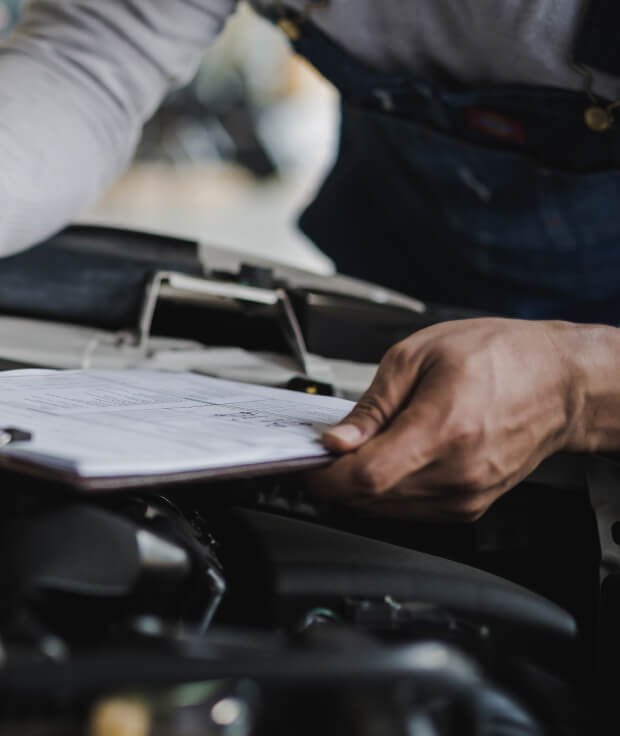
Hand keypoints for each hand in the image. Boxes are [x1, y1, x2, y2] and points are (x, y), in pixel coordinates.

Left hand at [308, 318, 602, 520]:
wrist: (558, 380)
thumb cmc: (499, 356)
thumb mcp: (418, 356)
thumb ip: (371, 405)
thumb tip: (337, 440)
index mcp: (443, 430)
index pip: (366, 477)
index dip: (325, 475)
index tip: (307, 462)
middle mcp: (458, 473)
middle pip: (371, 498)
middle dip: (338, 477)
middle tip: (330, 446)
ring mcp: (467, 495)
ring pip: (387, 510)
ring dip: (362, 486)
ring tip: (363, 446)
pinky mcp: (471, 506)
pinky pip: (412, 510)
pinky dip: (389, 490)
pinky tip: (392, 459)